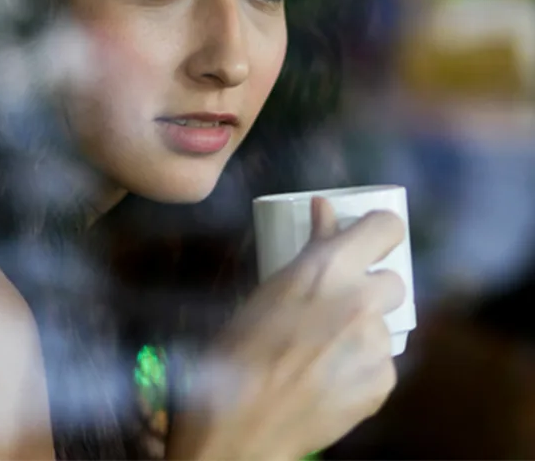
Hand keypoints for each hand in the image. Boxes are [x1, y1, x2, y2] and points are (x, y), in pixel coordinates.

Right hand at [168, 198, 405, 459]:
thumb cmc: (239, 347)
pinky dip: (361, 365)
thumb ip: (309, 250)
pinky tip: (327, 376)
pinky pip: (381, 362)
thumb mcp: (268, 289)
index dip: (379, 231)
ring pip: (385, 325)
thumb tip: (324, 211)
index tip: (367, 239)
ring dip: (363, 330)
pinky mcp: (382, 383)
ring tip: (323, 348)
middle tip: (337, 303)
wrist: (242, 422)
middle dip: (370, 288)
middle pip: (393, 280)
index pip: (388, 228)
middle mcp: (362, 302)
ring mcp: (377, 346)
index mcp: (329, 269)